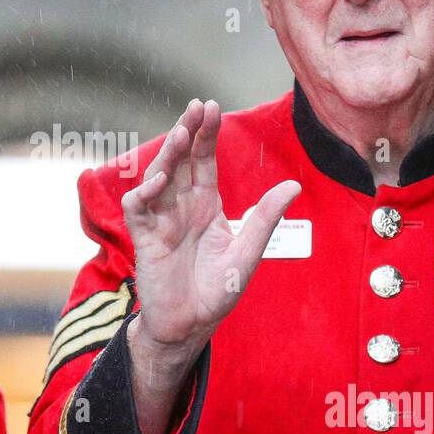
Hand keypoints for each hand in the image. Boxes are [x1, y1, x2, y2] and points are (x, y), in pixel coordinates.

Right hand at [122, 99, 299, 433]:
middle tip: (197, 107)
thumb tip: (294, 185)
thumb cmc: (216, 291)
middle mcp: (181, 207)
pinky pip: (138, 207)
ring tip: (183, 135)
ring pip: (158, 176)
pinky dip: (145, 193)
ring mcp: (160, 220)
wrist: (189, 326)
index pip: (204, 161)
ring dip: (168, 155)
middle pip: (181, 160)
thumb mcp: (246, 253)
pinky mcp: (144, 238)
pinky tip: (160, 182)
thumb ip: (264, 219)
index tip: (211, 107)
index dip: (206, 134)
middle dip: (187, 132)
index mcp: (206, 206)